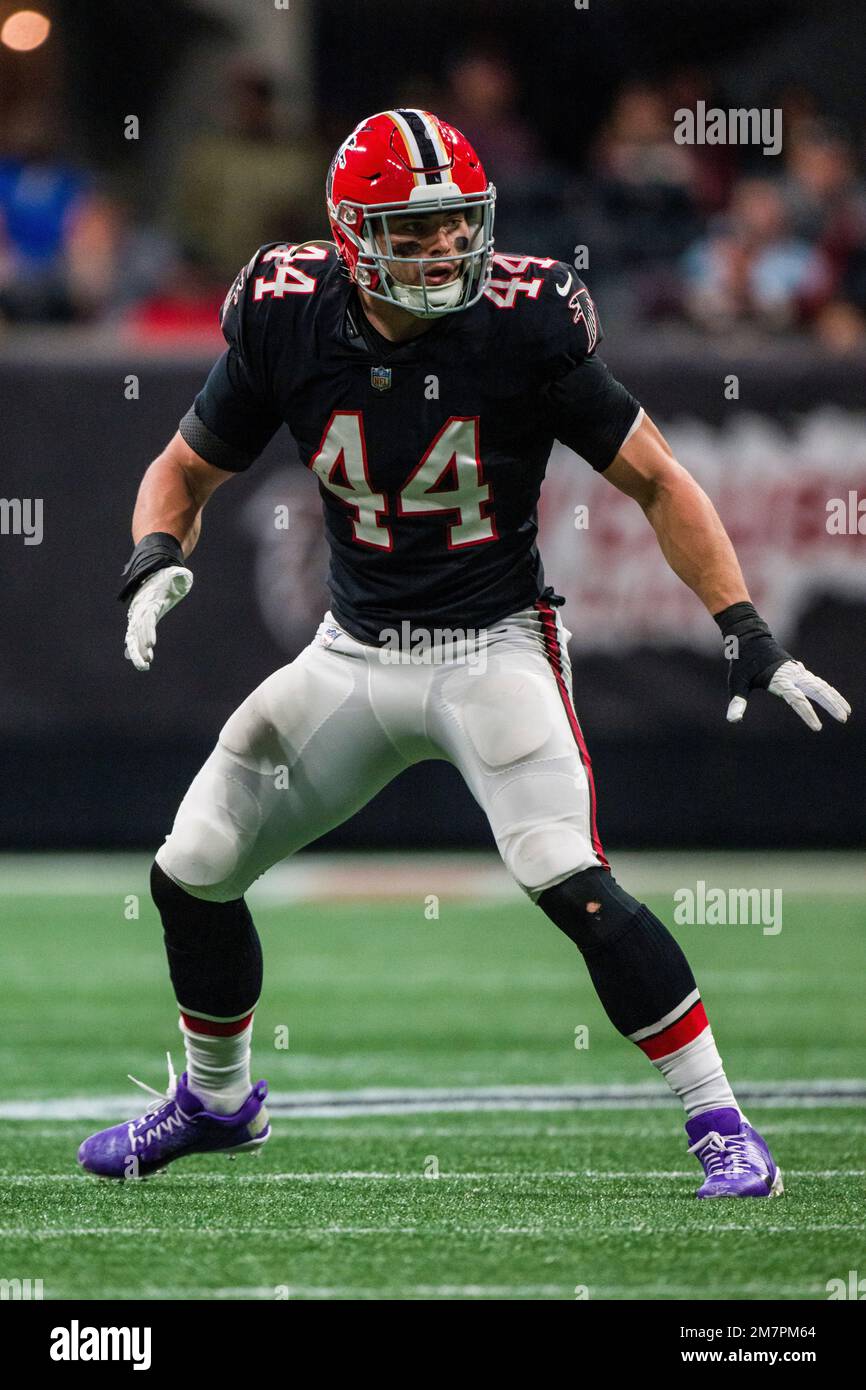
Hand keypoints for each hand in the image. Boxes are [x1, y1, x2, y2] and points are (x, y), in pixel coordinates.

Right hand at [124, 566, 192, 670]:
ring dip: (137, 651)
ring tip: (143, 667)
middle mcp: (141, 609)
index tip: (151, 644)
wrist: (152, 572)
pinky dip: (134, 647)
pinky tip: (137, 660)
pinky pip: (134, 635)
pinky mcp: (138, 619)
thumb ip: (180, 577)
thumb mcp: (176, 575)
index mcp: (150, 601)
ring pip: (134, 635)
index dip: (148, 631)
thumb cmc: (167, 577)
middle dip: (140, 647)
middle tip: (146, 662)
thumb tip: (183, 577)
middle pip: (138, 630)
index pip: (147, 618)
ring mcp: (137, 615)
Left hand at [727, 658, 850, 731]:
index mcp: (779, 679)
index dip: (808, 714)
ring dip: (834, 698)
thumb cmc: (743, 662)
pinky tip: (836, 700)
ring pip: (822, 686)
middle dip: (831, 705)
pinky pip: (819, 683)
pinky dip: (829, 691)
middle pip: (817, 690)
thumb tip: (733, 720)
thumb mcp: (737, 682)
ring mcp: (798, 672)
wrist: (750, 637)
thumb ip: (737, 702)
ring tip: (846, 713)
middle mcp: (792, 675)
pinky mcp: (799, 671)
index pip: (797, 699)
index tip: (817, 728)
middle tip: (843, 719)